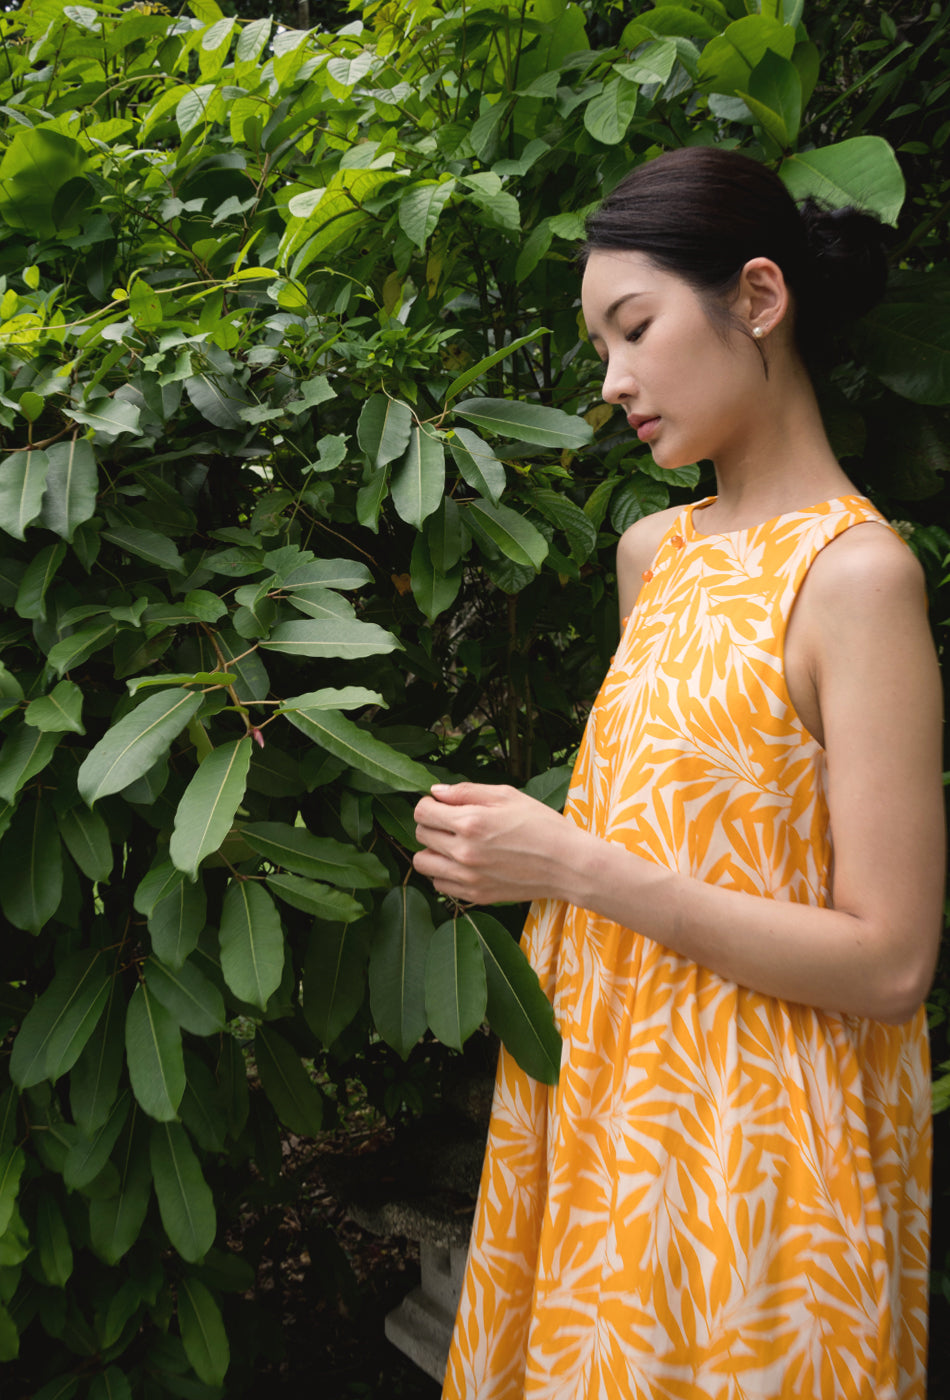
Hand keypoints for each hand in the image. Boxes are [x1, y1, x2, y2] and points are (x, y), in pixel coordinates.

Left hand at [412, 782, 581, 905]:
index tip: (442, 804)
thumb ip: (467, 791)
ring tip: (453, 844)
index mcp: (470, 823)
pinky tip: (463, 863)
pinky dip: (444, 872)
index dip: (429, 803)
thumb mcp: (507, 796)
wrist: (568, 865)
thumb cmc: (542, 825)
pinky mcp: (476, 895)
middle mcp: (464, 852)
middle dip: (431, 824)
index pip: (422, 811)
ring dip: (432, 850)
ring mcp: (468, 877)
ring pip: (423, 863)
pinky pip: (439, 885)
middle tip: (452, 821)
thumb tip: (436, 792)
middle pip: (420, 835)